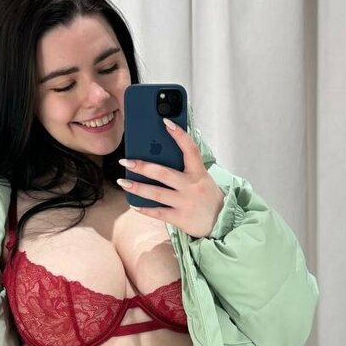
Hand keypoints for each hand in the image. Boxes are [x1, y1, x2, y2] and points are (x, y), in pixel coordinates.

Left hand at [117, 118, 224, 237]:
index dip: (179, 134)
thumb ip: (188, 170)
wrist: (223, 223)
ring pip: (157, 193)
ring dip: (137, 187)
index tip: (165, 122)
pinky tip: (134, 204)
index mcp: (199, 173)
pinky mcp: (180, 218)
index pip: (190, 149)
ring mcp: (185, 203)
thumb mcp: (204, 180)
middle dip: (143, 166)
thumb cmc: (210, 198)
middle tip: (126, 161)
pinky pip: (158, 213)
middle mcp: (191, 187)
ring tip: (122, 182)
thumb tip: (162, 158)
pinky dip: (145, 209)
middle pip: (164, 173)